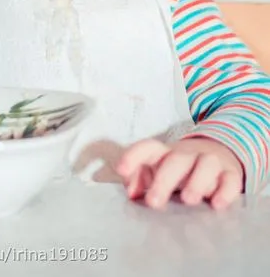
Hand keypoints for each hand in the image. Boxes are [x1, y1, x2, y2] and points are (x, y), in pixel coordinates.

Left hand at [116, 137, 243, 209]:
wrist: (218, 153)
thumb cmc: (180, 168)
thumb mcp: (159, 170)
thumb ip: (141, 178)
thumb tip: (130, 191)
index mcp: (165, 152)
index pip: (148, 147)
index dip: (134, 156)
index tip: (121, 170)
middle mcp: (188, 154)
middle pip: (176, 160)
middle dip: (165, 180)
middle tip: (154, 203)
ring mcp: (211, 161)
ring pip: (206, 164)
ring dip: (197, 182)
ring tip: (188, 200)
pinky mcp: (230, 174)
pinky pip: (230, 180)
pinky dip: (225, 191)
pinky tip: (217, 204)